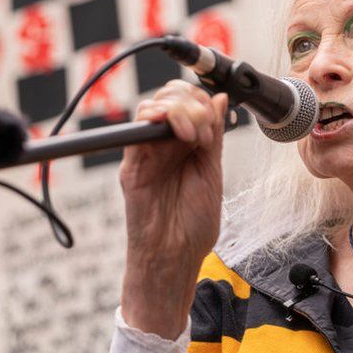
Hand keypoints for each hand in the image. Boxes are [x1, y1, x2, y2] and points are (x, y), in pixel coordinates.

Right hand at [118, 80, 227, 337]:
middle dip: (193, 103)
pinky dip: (155, 117)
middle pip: (171, 97)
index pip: (189, 102)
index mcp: (187, 145)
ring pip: (154, 106)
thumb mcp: (212, 171)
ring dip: (180, 111)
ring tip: (193, 137)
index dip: (203, 102)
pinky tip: (175, 132)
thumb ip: (213, 135)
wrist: (175, 256)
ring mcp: (148, 152)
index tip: (214, 124)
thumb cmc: (194, 223)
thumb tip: (219, 98)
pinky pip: (136, 127)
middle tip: (204, 133)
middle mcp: (165, 144)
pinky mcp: (133, 163)